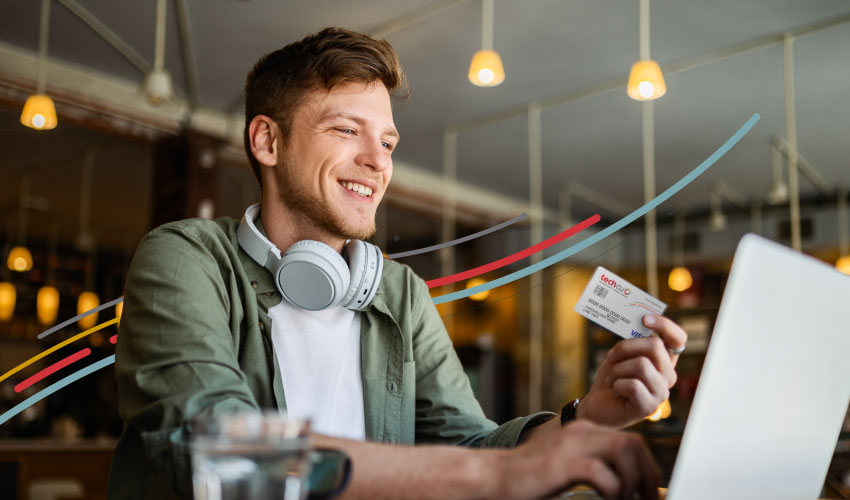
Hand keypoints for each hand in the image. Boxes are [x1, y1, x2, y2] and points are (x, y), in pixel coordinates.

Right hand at [498, 420, 659, 499]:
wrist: (492, 476)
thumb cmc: (528, 478)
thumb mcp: (566, 466)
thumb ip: (592, 465)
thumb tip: (624, 484)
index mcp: (583, 432)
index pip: (631, 441)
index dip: (647, 467)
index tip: (649, 490)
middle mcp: (580, 433)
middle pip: (633, 443)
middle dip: (648, 474)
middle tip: (648, 498)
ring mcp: (571, 446)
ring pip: (624, 452)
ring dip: (634, 482)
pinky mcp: (561, 464)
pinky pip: (602, 474)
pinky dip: (613, 491)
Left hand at [578, 315, 686, 427]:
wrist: (597, 404)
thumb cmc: (611, 377)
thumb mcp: (620, 354)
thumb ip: (632, 341)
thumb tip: (637, 322)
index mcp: (664, 360)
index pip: (678, 339)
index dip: (665, 325)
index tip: (644, 319)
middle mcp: (668, 375)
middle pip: (655, 347)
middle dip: (626, 347)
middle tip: (610, 357)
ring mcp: (661, 392)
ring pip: (642, 365)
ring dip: (617, 369)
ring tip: (611, 377)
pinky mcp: (649, 407)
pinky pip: (633, 385)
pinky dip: (616, 383)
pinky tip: (614, 389)